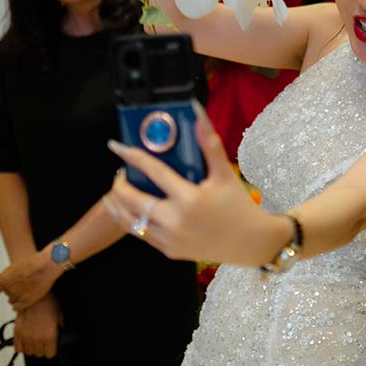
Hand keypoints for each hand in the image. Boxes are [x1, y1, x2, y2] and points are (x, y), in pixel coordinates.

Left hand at [0, 248, 60, 310]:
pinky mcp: (26, 302)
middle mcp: (9, 289)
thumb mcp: (16, 265)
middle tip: (23, 285)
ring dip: (17, 297)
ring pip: (12, 301)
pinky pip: (17, 308)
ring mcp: (17, 296)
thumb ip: (6, 273)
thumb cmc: (33, 263)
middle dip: (13, 290)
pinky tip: (26, 299)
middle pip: (7, 293)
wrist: (46, 265)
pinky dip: (20, 305)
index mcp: (4, 280)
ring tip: (27, 290)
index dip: (5, 287)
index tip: (10, 285)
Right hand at [15, 293, 61, 358]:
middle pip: (39, 354)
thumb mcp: (59, 316)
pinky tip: (27, 340)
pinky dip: (22, 346)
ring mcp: (26, 336)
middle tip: (44, 342)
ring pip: (29, 352)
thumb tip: (60, 334)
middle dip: (42, 349)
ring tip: (36, 340)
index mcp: (49, 336)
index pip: (50, 354)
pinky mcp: (17, 332)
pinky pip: (18, 347)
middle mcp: (37, 338)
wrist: (34, 296)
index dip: (52, 350)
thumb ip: (59, 329)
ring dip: (32, 348)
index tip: (52, 347)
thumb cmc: (48, 303)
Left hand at [103, 101, 288, 265]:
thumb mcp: (225, 174)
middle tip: (120, 174)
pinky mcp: (170, 251)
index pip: (155, 172)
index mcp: (189, 198)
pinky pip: (143, 235)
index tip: (116, 146)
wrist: (250, 243)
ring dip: (119, 206)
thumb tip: (198, 115)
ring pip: (132, 222)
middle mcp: (175, 221)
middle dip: (119, 186)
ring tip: (115, 193)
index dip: (134, 157)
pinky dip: (133, 221)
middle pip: (133, 201)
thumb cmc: (238, 205)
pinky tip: (132, 211)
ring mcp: (170, 239)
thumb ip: (209, 145)